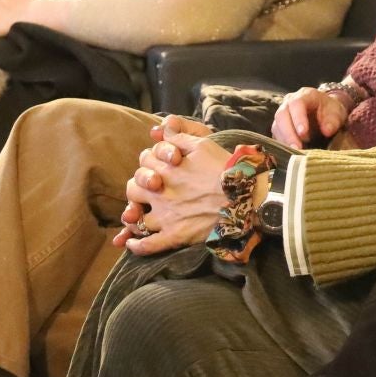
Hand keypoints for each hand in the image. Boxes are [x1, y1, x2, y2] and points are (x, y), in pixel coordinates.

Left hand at [113, 124, 232, 254]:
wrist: (244, 198)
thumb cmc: (225, 169)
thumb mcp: (203, 145)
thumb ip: (179, 138)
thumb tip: (164, 131)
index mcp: (166, 169)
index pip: (144, 161)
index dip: (150, 160)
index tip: (160, 164)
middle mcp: (160, 193)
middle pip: (133, 188)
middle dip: (138, 186)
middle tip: (149, 188)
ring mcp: (166, 217)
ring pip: (136, 218)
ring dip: (133, 216)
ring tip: (135, 215)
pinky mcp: (174, 236)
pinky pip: (148, 245)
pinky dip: (137, 245)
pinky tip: (131, 243)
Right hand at [272, 87, 347, 146]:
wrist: (324, 111)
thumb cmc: (330, 111)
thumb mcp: (337, 113)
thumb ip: (333, 121)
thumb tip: (327, 131)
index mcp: (305, 95)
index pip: (296, 103)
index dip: (298, 118)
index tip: (303, 133)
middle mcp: (289, 102)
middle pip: (282, 115)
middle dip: (289, 133)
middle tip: (297, 148)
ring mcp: (282, 113)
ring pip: (277, 126)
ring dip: (285, 141)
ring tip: (295, 153)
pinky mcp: (279, 126)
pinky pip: (276, 135)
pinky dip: (282, 145)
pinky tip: (290, 153)